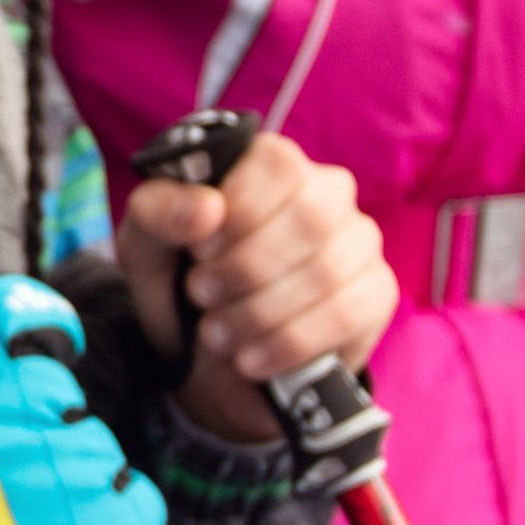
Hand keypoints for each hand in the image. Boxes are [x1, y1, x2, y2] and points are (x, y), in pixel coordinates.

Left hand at [119, 129, 390, 447]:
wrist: (207, 352)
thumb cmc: (181, 276)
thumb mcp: (148, 242)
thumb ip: (161, 212)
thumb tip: (207, 209)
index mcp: (274, 165)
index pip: (280, 166)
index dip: (239, 211)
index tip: (199, 250)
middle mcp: (328, 193)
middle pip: (311, 219)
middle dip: (246, 268)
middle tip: (203, 296)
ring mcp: (359, 243)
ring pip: (328, 272)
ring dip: (260, 312)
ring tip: (218, 334)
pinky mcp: (376, 294)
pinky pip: (348, 315)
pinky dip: (290, 343)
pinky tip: (253, 359)